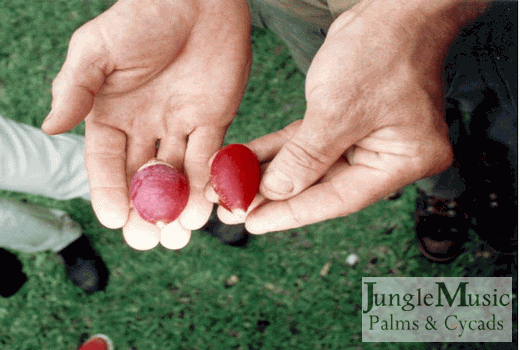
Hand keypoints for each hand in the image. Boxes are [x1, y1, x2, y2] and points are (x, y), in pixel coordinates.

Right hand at [42, 0, 251, 248]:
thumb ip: (76, 89)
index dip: (108, 191)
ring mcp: (179, 126)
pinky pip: (208, 157)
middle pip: (141, 177)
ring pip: (176, 175)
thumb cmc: (142, 17)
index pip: (104, 161)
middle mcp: (144, 126)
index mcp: (110, 113)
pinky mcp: (212, 122)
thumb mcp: (97, 50)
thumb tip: (52, 127)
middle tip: (148, 241)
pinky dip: (206, 182)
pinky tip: (204, 206)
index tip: (113, 220)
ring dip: (178, 206)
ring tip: (179, 234)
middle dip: (145, 210)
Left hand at [208, 0, 484, 233]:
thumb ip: (305, 157)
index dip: (292, 213)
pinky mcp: (348, 124)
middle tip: (234, 208)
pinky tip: (246, 158)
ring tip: (232, 186)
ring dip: (271, 173)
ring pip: (311, 165)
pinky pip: (308, 143)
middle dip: (275, 195)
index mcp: (402, 162)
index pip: (338, 198)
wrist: (394, 9)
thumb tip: (274, 192)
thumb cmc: (379, 51)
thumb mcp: (337, 109)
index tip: (253, 223)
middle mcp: (387, 158)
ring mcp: (367, 141)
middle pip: (323, 186)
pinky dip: (278, 149)